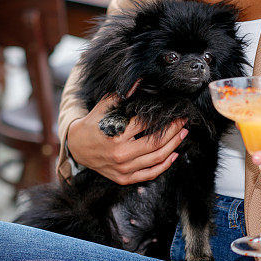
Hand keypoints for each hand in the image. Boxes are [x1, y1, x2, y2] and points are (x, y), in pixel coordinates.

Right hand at [66, 94, 186, 184]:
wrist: (77, 148)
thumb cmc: (92, 125)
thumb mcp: (103, 107)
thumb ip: (120, 95)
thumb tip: (138, 81)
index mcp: (116, 135)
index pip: (145, 125)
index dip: (162, 117)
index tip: (173, 111)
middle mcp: (121, 154)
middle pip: (155, 142)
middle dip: (173, 131)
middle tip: (183, 121)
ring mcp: (123, 169)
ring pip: (156, 158)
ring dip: (173, 145)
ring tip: (183, 134)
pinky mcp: (125, 179)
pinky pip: (150, 174)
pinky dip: (164, 165)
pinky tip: (174, 154)